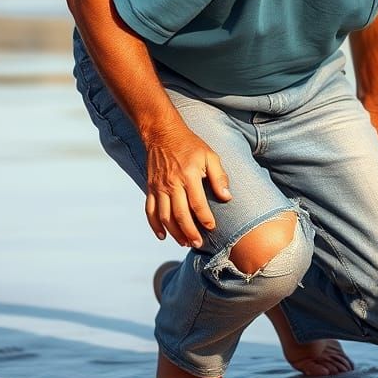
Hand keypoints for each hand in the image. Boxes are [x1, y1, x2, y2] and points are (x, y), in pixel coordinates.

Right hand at [143, 123, 231, 247]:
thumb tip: (227, 197)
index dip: (205, 218)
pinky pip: (150, 210)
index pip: (197, 203)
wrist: (163, 134)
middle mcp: (172, 183)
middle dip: (189, 232)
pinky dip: (154, 225)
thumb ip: (220, 177)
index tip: (211, 227)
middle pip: (180, 214)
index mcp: (189, 175)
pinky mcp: (150, 188)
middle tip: (198, 243)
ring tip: (184, 242)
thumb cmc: (190, 145)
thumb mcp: (210, 156)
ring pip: (164, 216)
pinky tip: (162, 236)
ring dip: (174, 232)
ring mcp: (159, 187)